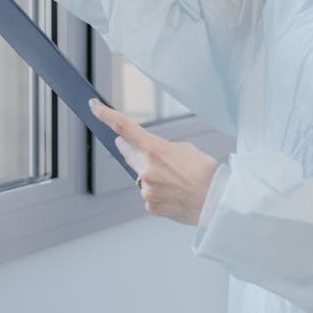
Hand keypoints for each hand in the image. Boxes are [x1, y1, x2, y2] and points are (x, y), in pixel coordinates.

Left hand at [88, 98, 220, 224]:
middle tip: (139, 148)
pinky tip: (175, 192)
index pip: (124, 127)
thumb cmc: (206, 172)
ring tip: (176, 179)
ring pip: (140, 176)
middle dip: (131, 148)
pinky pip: (148, 193)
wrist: (218, 201)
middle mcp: (147, 170)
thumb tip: (144, 155)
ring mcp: (147, 190)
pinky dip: (158, 191)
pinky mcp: (150, 206)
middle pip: (128, 153)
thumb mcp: (185, 149)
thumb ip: (159, 149)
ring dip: (151, 173)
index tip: (94, 106)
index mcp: (156, 150)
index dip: (105, 115)